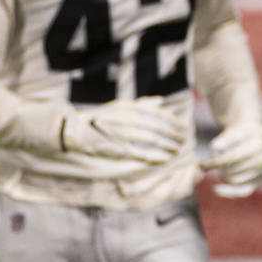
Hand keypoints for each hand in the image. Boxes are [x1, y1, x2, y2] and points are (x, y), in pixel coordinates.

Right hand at [60, 97, 184, 163]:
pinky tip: (165, 159)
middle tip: (183, 141)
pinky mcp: (119, 149)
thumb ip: (141, 104)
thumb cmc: (102, 118)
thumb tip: (161, 101)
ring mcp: (123, 135)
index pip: (158, 114)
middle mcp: (128, 120)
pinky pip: (141, 154)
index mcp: (130, 108)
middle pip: (158, 128)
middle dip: (173, 135)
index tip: (183, 127)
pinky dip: (155, 157)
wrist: (77, 130)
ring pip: (153, 141)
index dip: (173, 122)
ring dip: (168, 147)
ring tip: (177, 151)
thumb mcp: (120, 106)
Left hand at [200, 121, 261, 196]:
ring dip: (223, 174)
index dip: (214, 162)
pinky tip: (215, 189)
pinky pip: (242, 191)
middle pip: (232, 169)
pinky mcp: (260, 181)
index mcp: (257, 144)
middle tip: (211, 162)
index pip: (232, 157)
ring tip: (220, 166)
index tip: (200, 164)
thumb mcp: (233, 130)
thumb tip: (214, 148)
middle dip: (219, 167)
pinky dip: (228, 192)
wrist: (256, 136)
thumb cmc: (241, 132)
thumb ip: (224, 139)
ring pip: (234, 180)